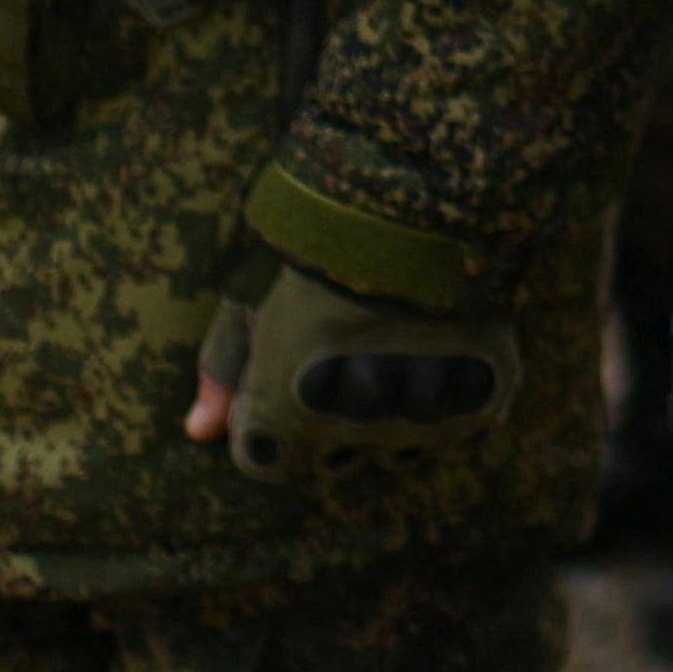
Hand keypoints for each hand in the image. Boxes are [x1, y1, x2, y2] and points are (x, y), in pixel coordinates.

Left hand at [192, 259, 520, 481]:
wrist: (419, 208)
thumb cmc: (315, 250)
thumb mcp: (250, 301)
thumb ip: (224, 371)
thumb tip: (196, 432)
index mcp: (284, 417)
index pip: (266, 463)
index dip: (270, 425)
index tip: (282, 384)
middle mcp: (349, 434)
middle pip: (330, 462)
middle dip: (327, 426)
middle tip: (341, 364)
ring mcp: (416, 423)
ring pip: (394, 452)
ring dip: (387, 418)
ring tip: (391, 356)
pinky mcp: (476, 402)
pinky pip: (455, 430)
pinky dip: (446, 404)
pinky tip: (439, 357)